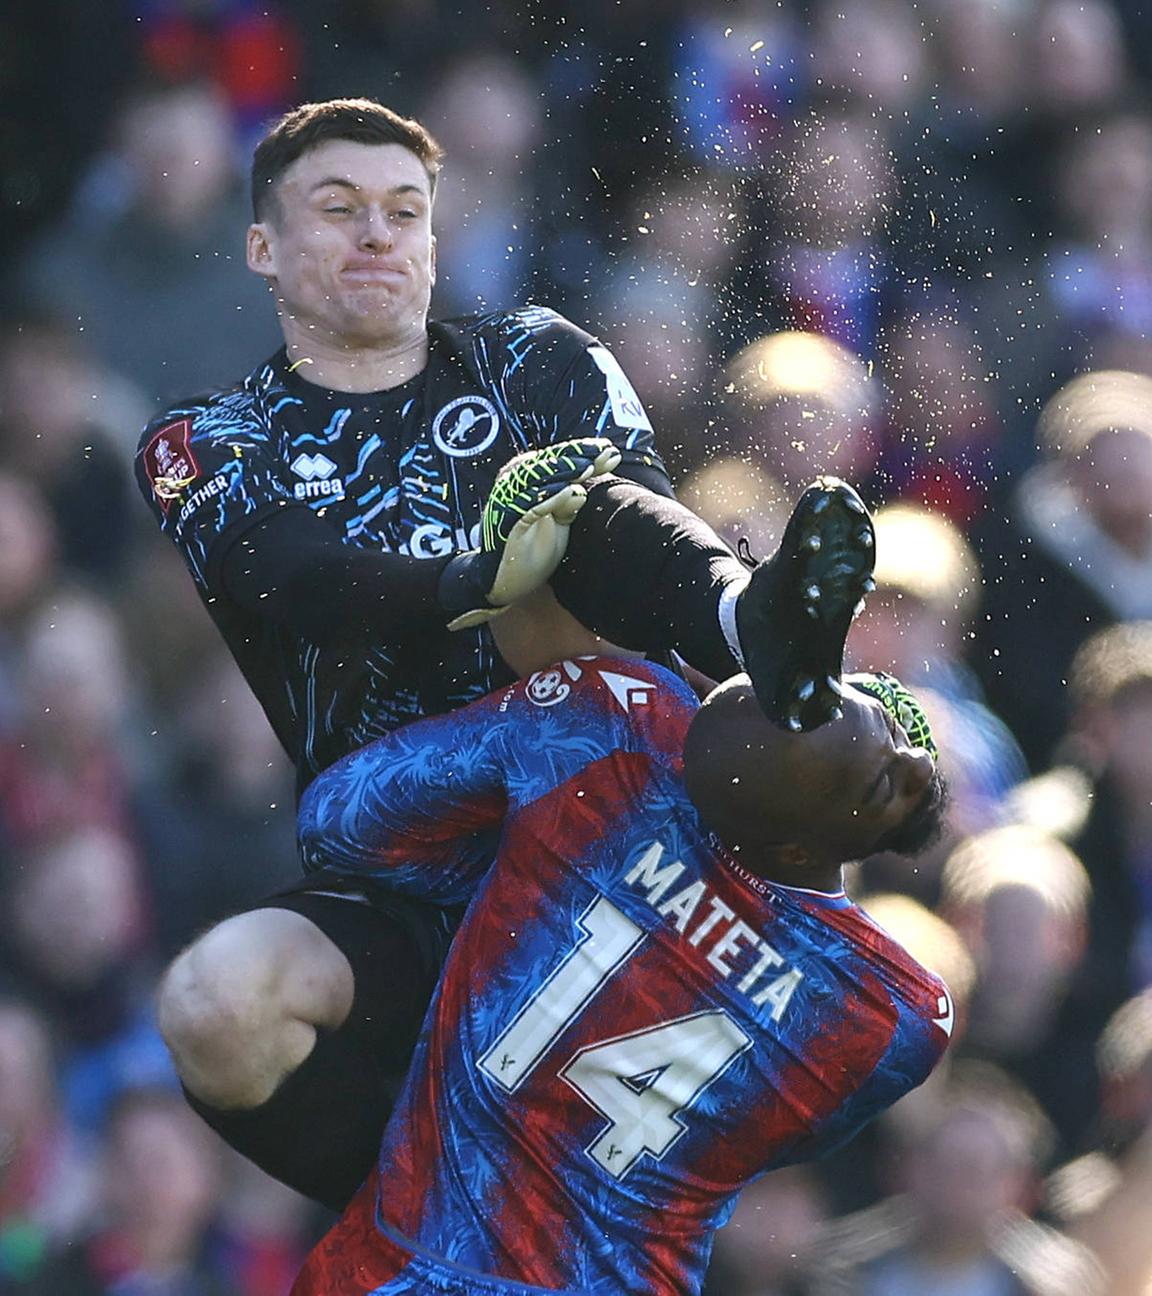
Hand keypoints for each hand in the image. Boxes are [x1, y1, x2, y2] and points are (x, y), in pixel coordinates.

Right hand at [438, 438, 621, 630]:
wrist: (507, 580)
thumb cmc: (533, 550)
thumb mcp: (559, 523)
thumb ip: (569, 504)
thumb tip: (581, 490)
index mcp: (529, 481)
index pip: (558, 460)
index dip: (584, 454)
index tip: (611, 451)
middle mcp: (515, 486)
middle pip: (549, 464)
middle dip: (579, 457)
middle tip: (605, 453)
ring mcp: (509, 504)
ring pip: (536, 480)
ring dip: (564, 472)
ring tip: (589, 468)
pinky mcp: (506, 524)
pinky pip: (527, 508)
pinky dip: (547, 498)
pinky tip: (568, 491)